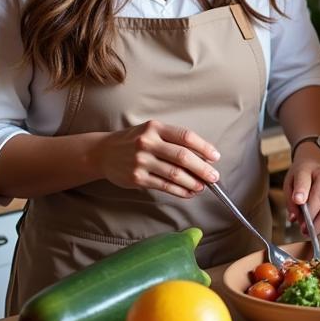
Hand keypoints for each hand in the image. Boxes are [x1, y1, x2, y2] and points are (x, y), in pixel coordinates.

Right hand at [93, 120, 219, 198]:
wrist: (103, 152)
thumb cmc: (135, 141)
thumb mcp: (152, 132)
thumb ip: (174, 140)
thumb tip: (203, 157)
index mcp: (155, 128)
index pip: (186, 137)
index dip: (204, 147)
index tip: (215, 157)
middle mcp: (147, 143)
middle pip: (182, 157)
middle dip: (202, 168)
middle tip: (214, 176)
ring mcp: (141, 161)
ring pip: (175, 174)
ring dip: (193, 182)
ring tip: (203, 187)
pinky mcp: (137, 178)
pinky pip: (164, 186)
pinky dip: (180, 191)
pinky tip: (189, 192)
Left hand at [283, 154, 319, 233]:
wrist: (317, 168)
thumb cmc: (303, 179)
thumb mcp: (289, 184)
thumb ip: (291, 201)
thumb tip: (296, 219)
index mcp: (308, 170)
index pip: (304, 181)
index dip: (301, 191)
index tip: (298, 200)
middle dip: (310, 221)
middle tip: (303, 230)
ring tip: (312, 228)